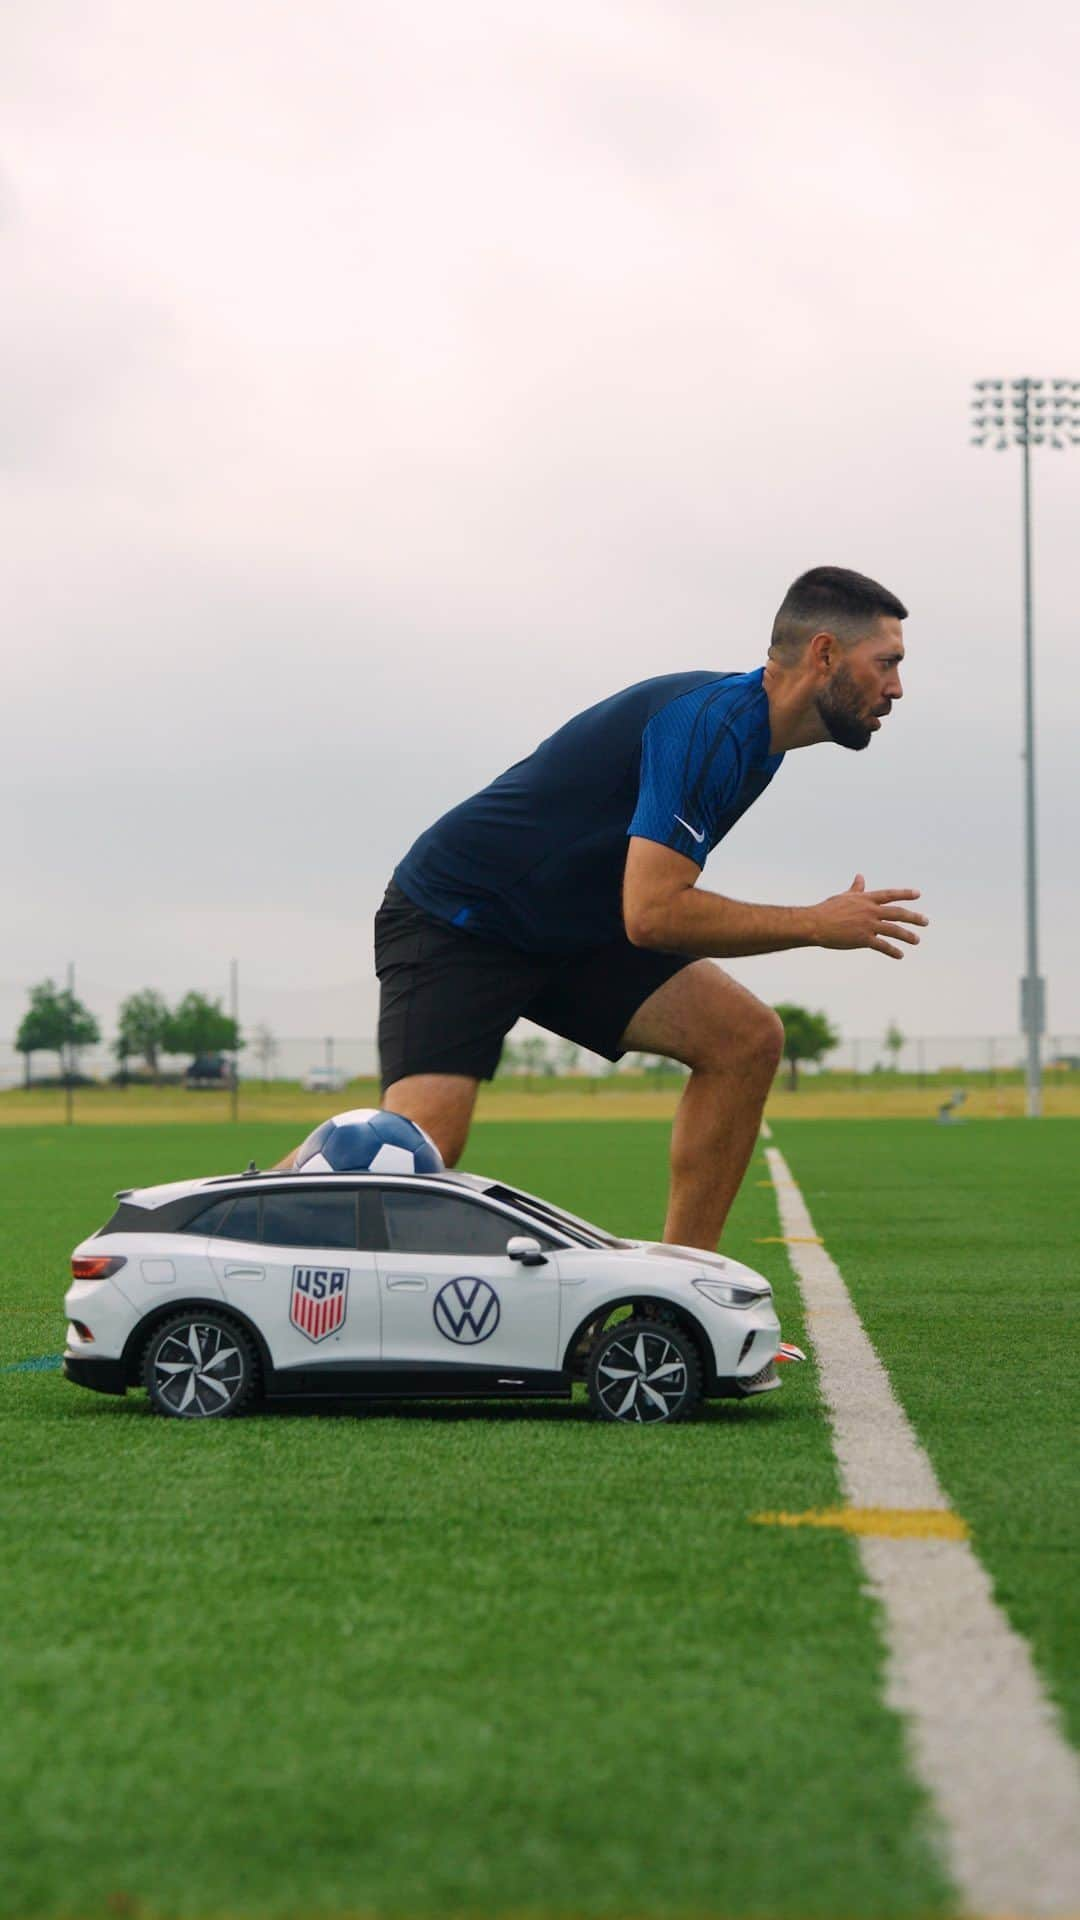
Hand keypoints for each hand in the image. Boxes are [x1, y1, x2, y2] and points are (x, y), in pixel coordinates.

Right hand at [812, 873, 927, 958]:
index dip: (905, 894)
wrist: (815, 923)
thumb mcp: (844, 896)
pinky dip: (892, 951)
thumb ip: (856, 889)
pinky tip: (900, 955)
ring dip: (907, 935)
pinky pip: (882, 945)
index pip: (890, 895)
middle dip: (913, 917)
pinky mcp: (863, 938)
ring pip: (894, 929)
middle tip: (926, 921)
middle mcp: (870, 910)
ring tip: (917, 940)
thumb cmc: (827, 909)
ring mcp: (868, 924)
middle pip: (897, 913)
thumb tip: (860, 876)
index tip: (918, 894)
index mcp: (866, 899)